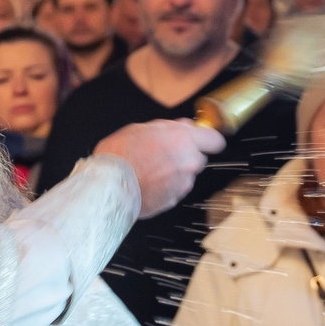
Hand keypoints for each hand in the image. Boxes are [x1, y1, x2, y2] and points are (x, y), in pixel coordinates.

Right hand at [97, 119, 223, 218]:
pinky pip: (176, 189)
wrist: (109, 185)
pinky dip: (166, 186)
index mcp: (184, 139)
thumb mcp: (141, 128)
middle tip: (164, 154)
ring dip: (175, 172)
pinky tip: (149, 182)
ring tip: (151, 170)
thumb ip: (169, 127)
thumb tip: (185, 126)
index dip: (209, 140)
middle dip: (187, 156)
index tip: (204, 141)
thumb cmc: (121, 154)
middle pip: (199, 158)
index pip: (215, 140)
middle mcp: (189, 162)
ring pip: (187, 175)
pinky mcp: (175, 199)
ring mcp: (184, 183)